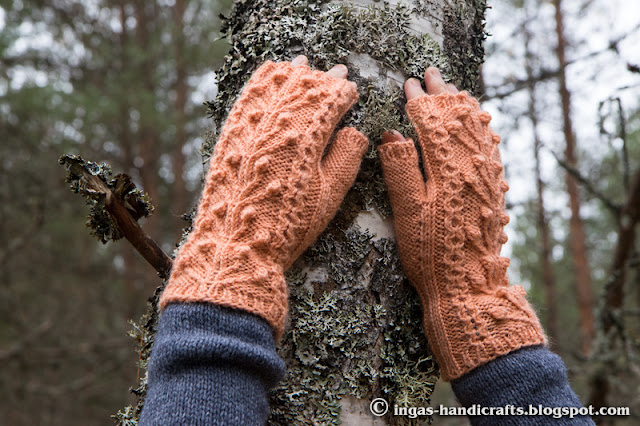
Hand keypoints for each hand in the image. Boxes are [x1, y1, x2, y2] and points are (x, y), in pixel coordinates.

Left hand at [161, 56, 367, 338]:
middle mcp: (277, 124)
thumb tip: (353, 130)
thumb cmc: (289, 225)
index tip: (352, 92)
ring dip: (292, 73)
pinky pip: (248, 94)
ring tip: (304, 64)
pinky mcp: (232, 133)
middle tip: (337, 71)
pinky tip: (268, 74)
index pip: (330, 100)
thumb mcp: (329, 197)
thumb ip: (345, 158)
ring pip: (274, 85)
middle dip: (323, 78)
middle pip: (303, 87)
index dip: (344, 92)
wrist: (238, 245)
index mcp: (306, 138)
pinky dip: (260, 80)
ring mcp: (251, 126)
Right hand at [378, 68, 545, 380]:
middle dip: (445, 94)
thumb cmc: (431, 254)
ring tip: (454, 90)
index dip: (420, 102)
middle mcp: (473, 166)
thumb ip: (400, 168)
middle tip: (432, 74)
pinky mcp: (493, 190)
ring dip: (464, 106)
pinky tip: (478, 127)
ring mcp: (487, 178)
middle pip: (460, 118)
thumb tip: (392, 132)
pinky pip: (489, 147)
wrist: (468, 287)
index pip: (433, 123)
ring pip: (478, 129)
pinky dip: (480, 128)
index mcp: (448, 169)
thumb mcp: (407, 213)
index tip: (408, 84)